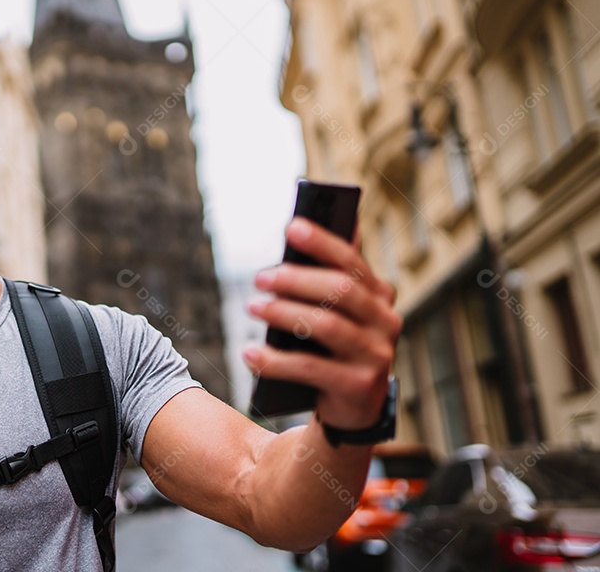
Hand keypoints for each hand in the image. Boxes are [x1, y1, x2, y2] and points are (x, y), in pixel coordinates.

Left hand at [244, 217, 400, 430]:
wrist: (351, 409)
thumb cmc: (334, 348)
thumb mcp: (334, 311)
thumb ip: (327, 274)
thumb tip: (308, 225)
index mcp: (380, 296)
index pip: (352, 262)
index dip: (323, 243)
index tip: (292, 226)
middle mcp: (386, 322)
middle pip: (341, 290)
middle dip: (297, 279)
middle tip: (260, 277)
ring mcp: (377, 356)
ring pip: (327, 326)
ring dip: (284, 313)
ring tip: (252, 307)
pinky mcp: (360, 387)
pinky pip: (310, 368)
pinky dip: (275, 361)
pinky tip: (248, 353)